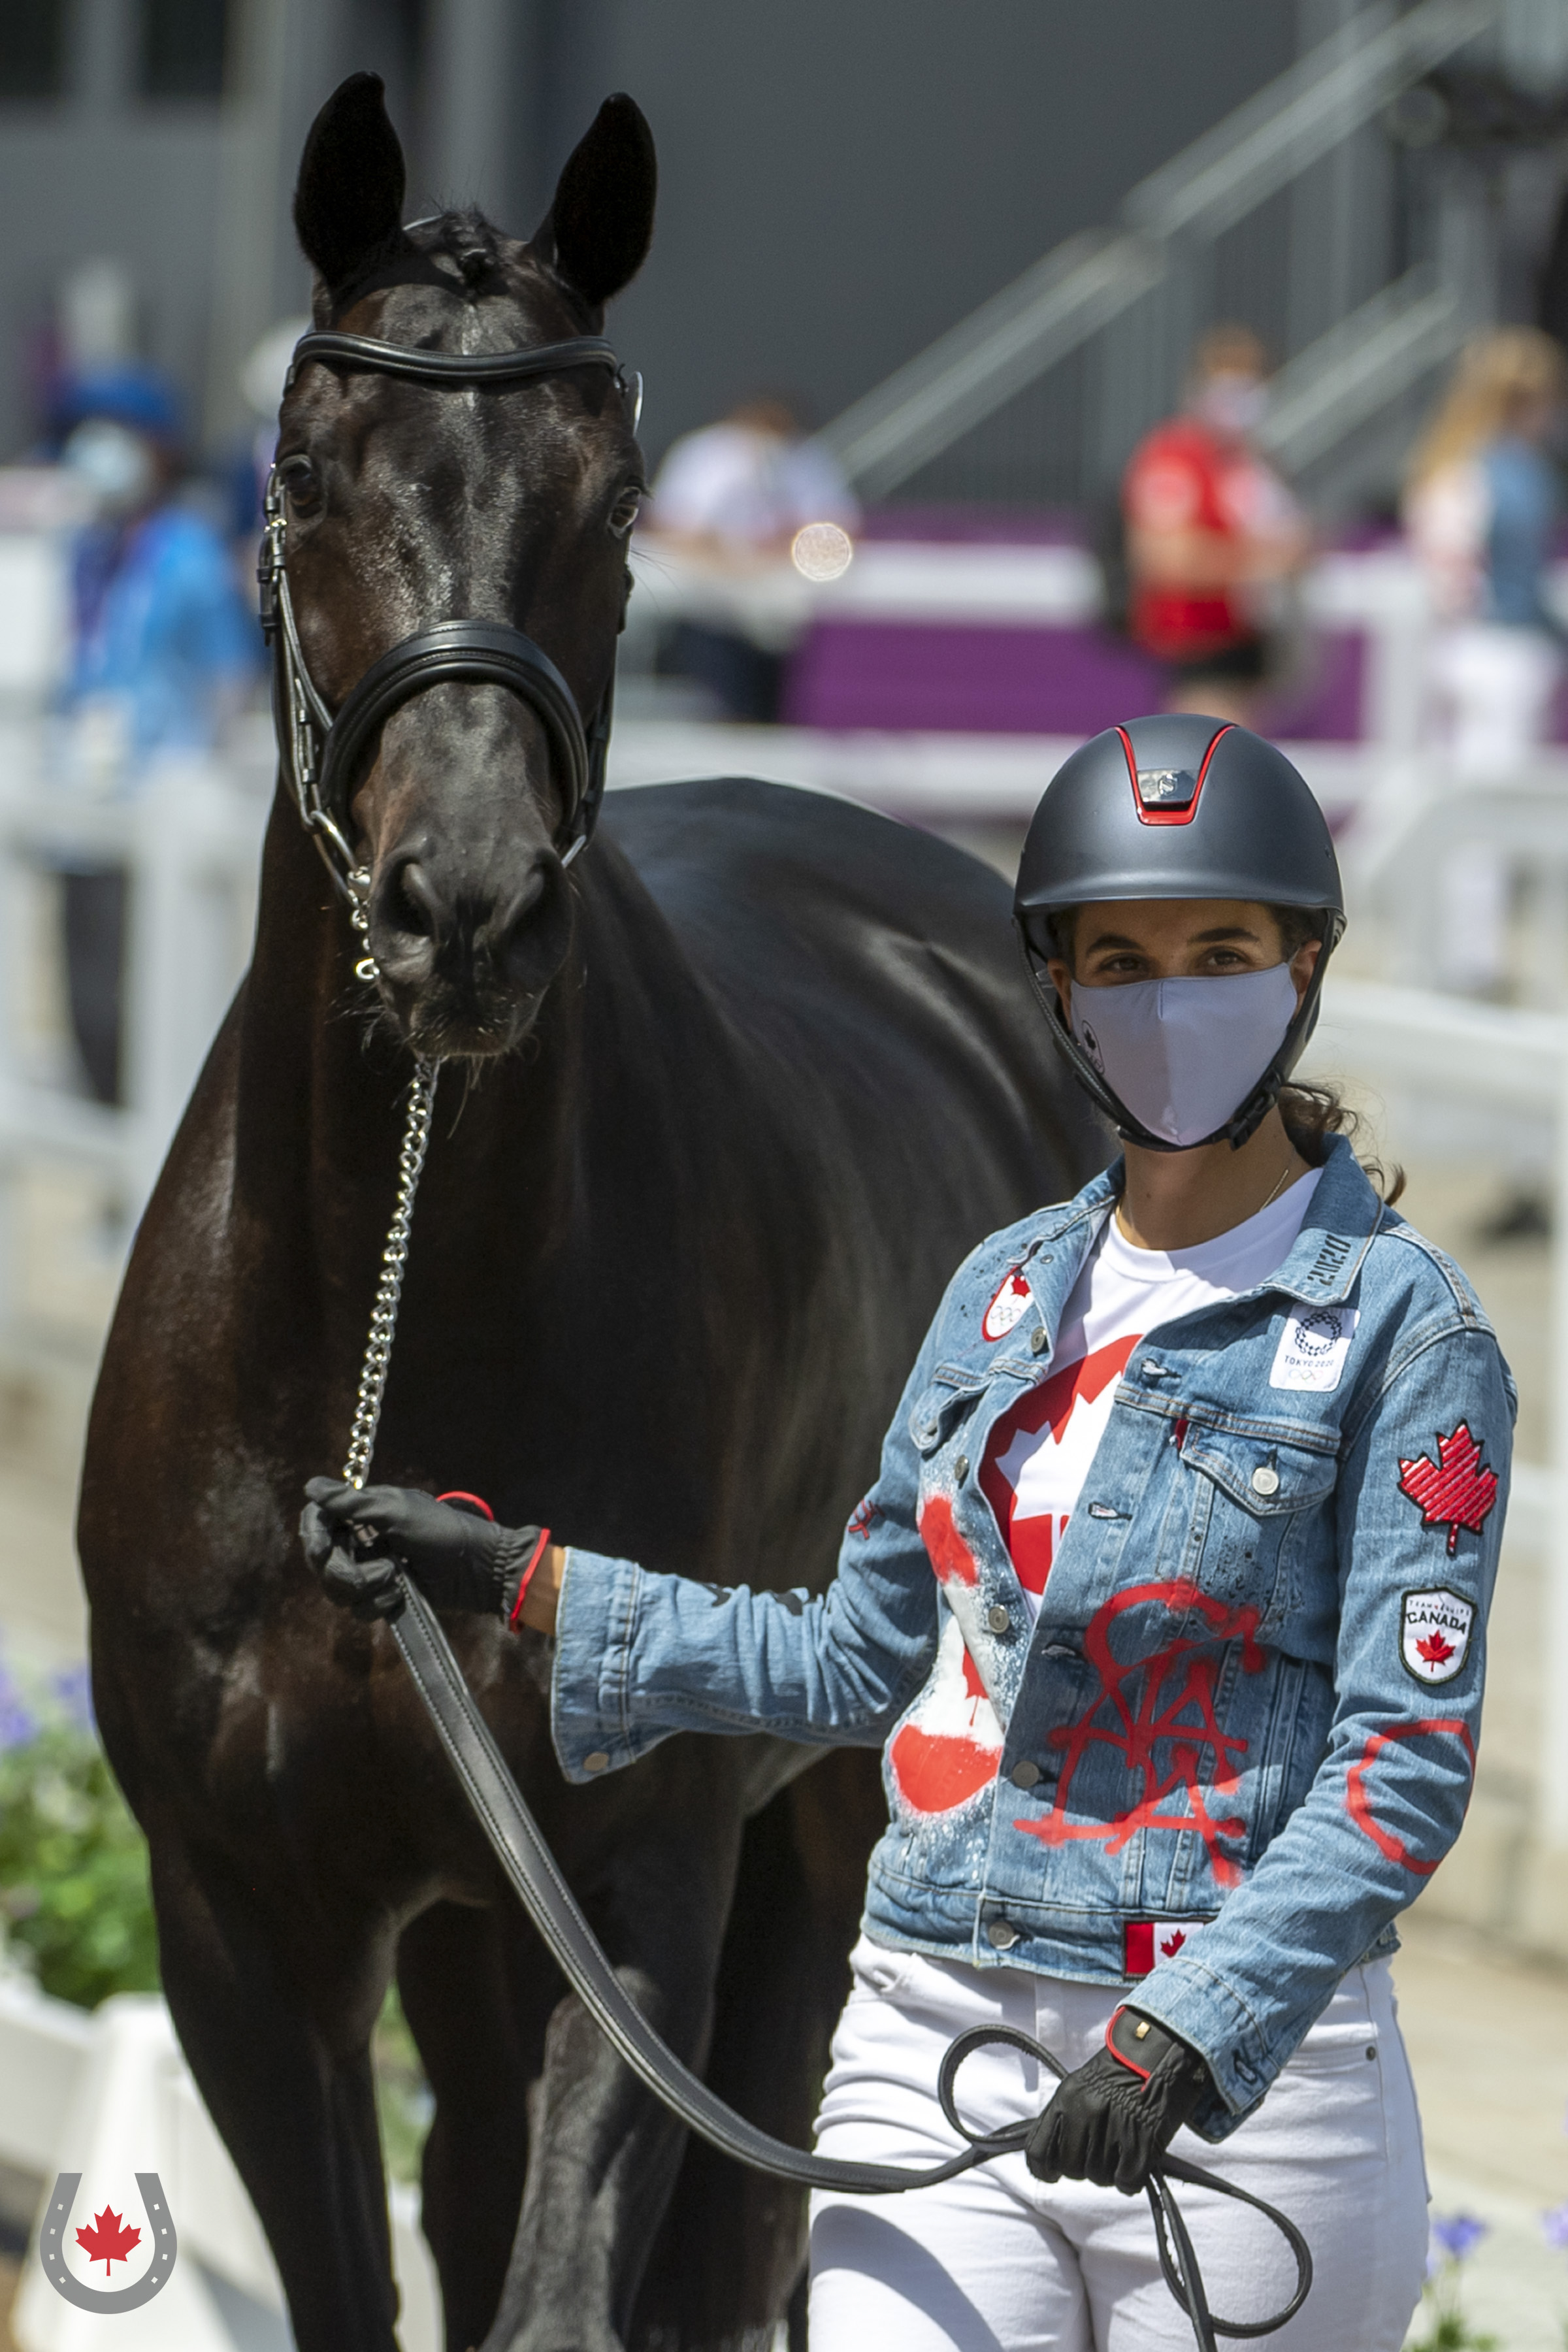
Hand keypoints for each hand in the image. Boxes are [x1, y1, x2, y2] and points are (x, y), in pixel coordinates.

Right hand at [300, 1480, 545, 1623]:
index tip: (323, 1549)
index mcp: (363, 1513)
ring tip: (396, 1578)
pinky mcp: (381, 1597)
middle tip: (382, 1570)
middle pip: (322, 1562)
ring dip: (366, 1587)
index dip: (313, 1537)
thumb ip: (353, 1503)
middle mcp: (361, 1540)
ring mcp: (369, 1570)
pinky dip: (379, 1604)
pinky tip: (400, 1595)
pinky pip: (358, 1609)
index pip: (317, 1521)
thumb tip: (310, 1486)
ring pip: (337, 1589)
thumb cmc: (442, 1532)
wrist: (478, 1570)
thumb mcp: (397, 1512)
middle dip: (345, 1571)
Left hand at [1025, 2007, 1211, 2193]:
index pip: (1039, 2151)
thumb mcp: (1081, 2084)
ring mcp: (1114, 2130)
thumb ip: (1063, 2116)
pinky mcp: (1142, 2145)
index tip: (1053, 2173)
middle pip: (1071, 2168)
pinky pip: (1126, 2182)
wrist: (1162, 2054)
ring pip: (1099, 2177)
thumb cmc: (1121, 2069)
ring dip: (1109, 2170)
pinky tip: (1135, 2159)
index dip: (1044, 2169)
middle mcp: (1086, 2114)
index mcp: (1067, 2098)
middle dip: (1082, 2166)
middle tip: (1099, 2151)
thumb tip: (1045, 2147)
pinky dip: (1129, 2178)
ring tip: (1120, 2147)